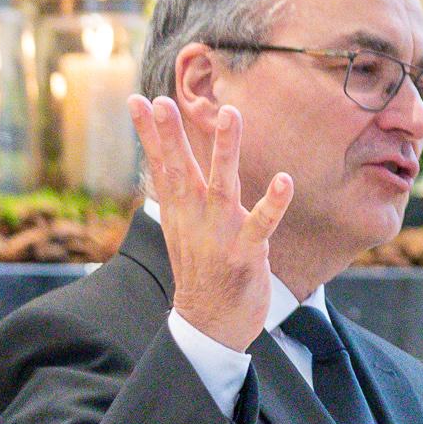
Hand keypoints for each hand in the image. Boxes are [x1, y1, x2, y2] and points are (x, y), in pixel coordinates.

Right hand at [130, 95, 293, 351]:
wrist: (211, 325)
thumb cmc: (202, 271)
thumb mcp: (183, 229)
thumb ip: (180, 195)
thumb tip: (164, 164)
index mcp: (180, 212)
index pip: (161, 165)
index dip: (149, 133)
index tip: (137, 98)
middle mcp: (196, 218)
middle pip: (181, 170)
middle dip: (171, 136)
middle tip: (163, 101)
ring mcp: (221, 235)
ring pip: (223, 185)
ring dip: (226, 150)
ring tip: (231, 114)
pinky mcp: (246, 253)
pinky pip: (262, 224)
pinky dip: (273, 203)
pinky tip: (285, 180)